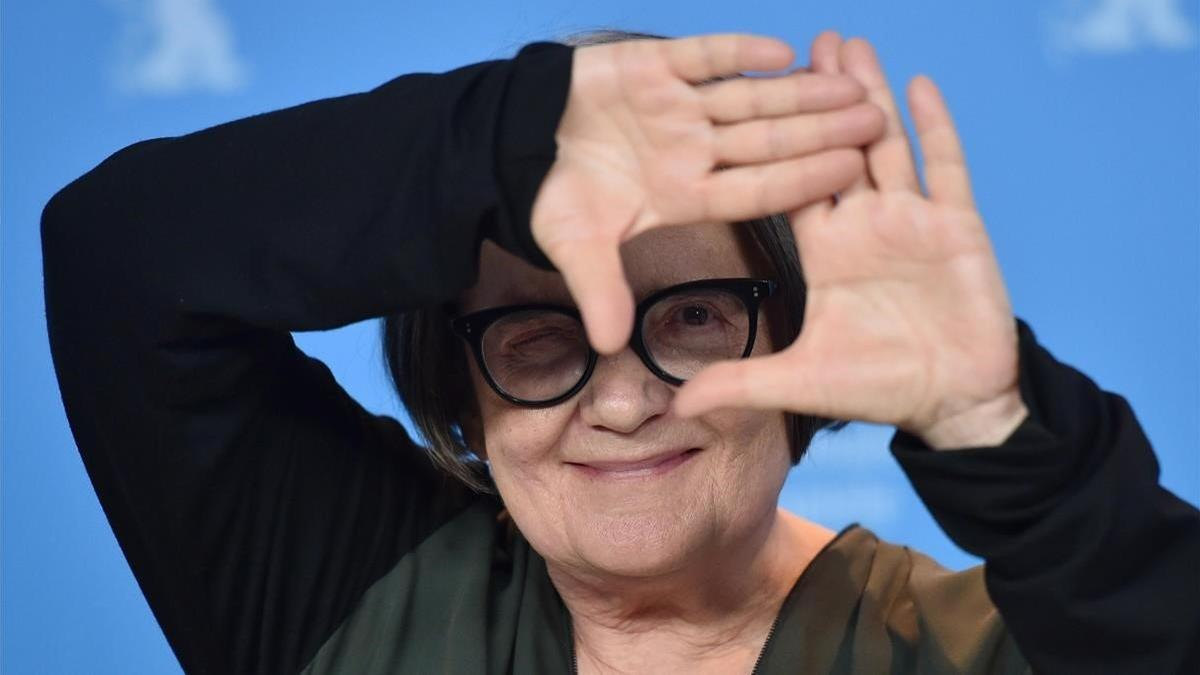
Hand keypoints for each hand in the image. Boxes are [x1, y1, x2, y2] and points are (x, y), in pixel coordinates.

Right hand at [531, 34, 885, 353]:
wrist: (511, 144)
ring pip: (749, 99)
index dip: (802, 180)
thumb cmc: (547, 198)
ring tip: (850, 82)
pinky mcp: (654, 66)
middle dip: (821, 131)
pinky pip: (704, 57)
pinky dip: (738, 53)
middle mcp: (691, 150)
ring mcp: (677, 108)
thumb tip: (608, 349)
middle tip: (877, 121)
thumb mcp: (575, 247)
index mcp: (684, 194)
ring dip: (798, 91)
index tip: (851, 172)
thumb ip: (600, 290)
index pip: (755, 189)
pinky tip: (781, 50)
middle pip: (768, 141)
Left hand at [674, 33, 1027, 448]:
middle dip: (819, 99)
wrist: (953, 401)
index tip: (750, 100)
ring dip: (867, 95)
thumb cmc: (878, 388)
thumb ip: (739, 383)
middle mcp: (863, 225)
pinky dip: (935, 127)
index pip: (792, 182)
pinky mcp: (955, 225)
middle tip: (807, 44)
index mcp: (825, 249)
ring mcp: (910, 219)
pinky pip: (945, 166)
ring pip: (885, 143)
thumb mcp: (800, 383)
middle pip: (835, 148)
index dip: (773, 142)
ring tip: (849, 46)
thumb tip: (677, 405)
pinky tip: (919, 85)